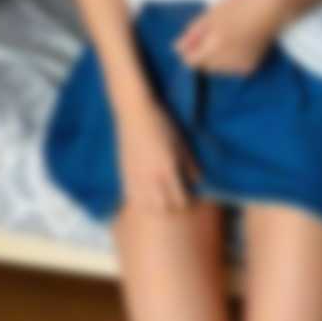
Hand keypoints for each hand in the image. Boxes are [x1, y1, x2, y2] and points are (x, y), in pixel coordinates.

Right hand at [116, 98, 201, 212]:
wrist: (135, 113)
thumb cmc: (162, 124)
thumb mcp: (182, 143)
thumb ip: (190, 165)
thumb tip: (197, 181)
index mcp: (168, 170)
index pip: (180, 199)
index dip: (188, 201)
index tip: (191, 196)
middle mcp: (151, 178)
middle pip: (163, 207)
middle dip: (172, 206)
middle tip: (177, 198)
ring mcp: (136, 178)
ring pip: (146, 206)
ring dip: (155, 206)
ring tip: (161, 198)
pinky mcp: (124, 174)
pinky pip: (132, 197)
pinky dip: (140, 200)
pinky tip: (146, 194)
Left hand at [173, 0, 288, 76]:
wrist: (274, 6)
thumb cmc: (241, 3)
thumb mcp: (213, 12)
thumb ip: (194, 32)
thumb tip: (177, 49)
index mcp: (216, 44)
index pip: (191, 61)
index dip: (190, 51)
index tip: (196, 39)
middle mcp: (228, 60)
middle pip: (205, 66)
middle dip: (204, 54)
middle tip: (216, 33)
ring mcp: (241, 65)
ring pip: (218, 69)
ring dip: (217, 58)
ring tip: (230, 36)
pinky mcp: (251, 67)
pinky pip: (232, 68)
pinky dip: (231, 60)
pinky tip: (240, 43)